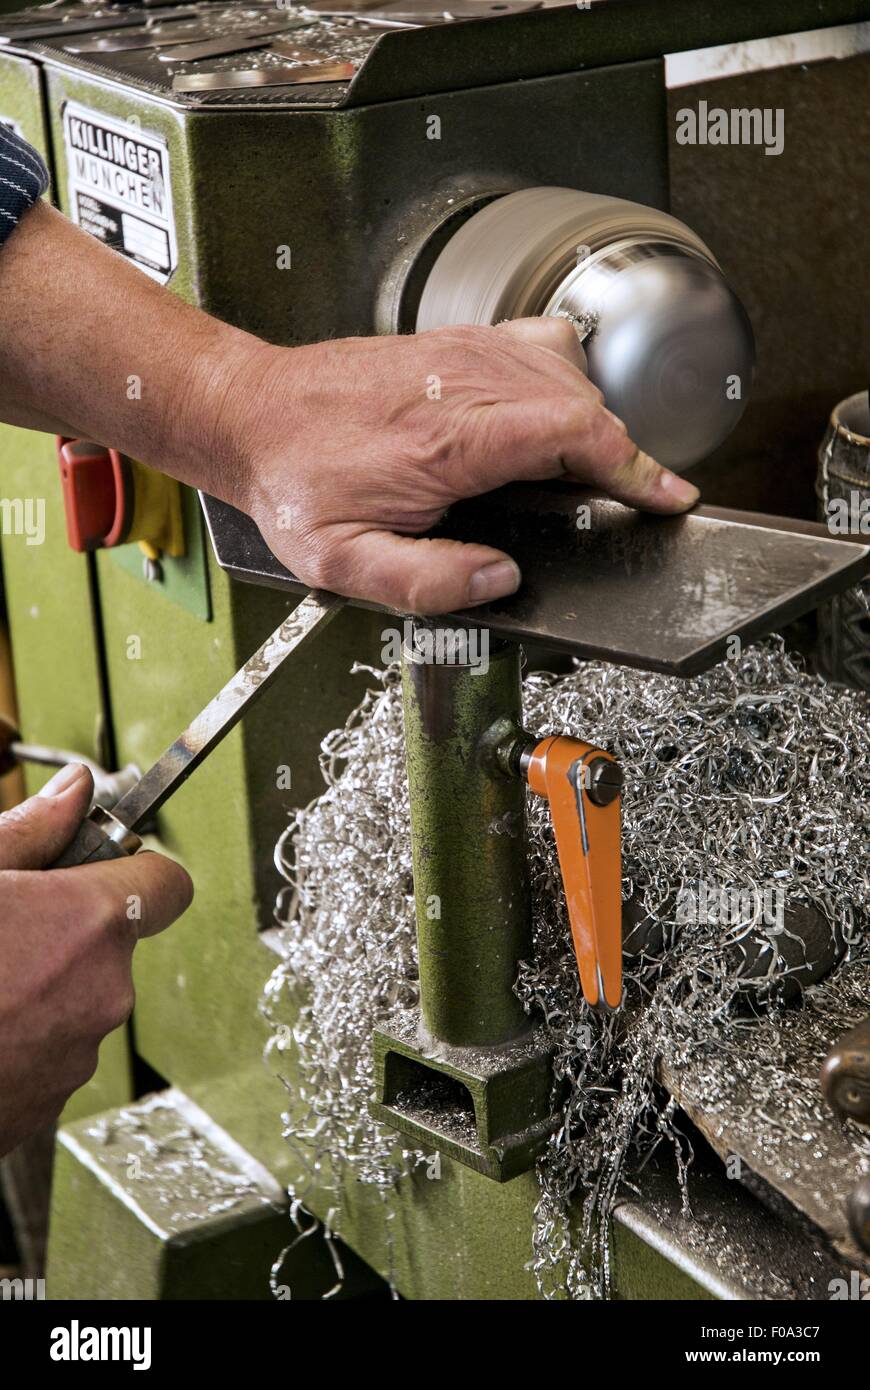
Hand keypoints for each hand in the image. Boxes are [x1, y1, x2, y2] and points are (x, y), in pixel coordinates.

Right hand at [0, 765, 191, 1155]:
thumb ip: (30, 828)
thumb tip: (74, 790)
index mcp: (91, 924)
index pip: (167, 884)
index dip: (136, 869)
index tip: (100, 869)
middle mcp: (103, 993)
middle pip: (112, 944)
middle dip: (68, 932)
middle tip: (5, 927)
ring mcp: (75, 1057)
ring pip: (78, 1000)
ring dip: (40, 988)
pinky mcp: (45, 1105)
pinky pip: (49, 1053)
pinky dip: (18, 1039)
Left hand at [231, 319, 699, 613]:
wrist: (251, 413)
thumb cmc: (295, 482)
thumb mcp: (344, 563)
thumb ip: (426, 582)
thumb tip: (499, 578)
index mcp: (449, 439)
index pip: (572, 433)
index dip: (633, 466)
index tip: (668, 494)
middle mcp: (463, 382)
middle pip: (583, 403)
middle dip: (619, 454)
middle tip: (630, 498)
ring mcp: (461, 352)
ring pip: (567, 372)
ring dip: (595, 420)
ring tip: (592, 470)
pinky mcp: (454, 342)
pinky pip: (537, 348)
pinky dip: (565, 383)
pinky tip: (553, 417)